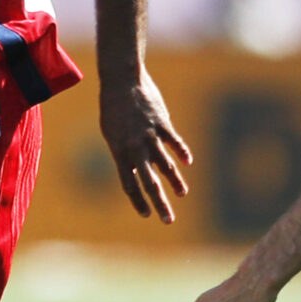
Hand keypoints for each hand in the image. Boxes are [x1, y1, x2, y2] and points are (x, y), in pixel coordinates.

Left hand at [100, 69, 192, 221]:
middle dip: (159, 203)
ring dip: (175, 181)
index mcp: (120, 153)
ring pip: (166, 165)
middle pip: (149, 182)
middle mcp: (136, 148)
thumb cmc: (114, 109)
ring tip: (182, 194)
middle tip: (168, 220)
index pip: (130, 185)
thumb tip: (135, 171)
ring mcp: (150, 136)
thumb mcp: (112, 134)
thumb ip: (125, 154)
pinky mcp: (162, 123)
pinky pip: (174, 141)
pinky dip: (181, 152)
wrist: (122, 81)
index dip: (138, 201)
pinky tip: (188, 162)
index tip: (145, 214)